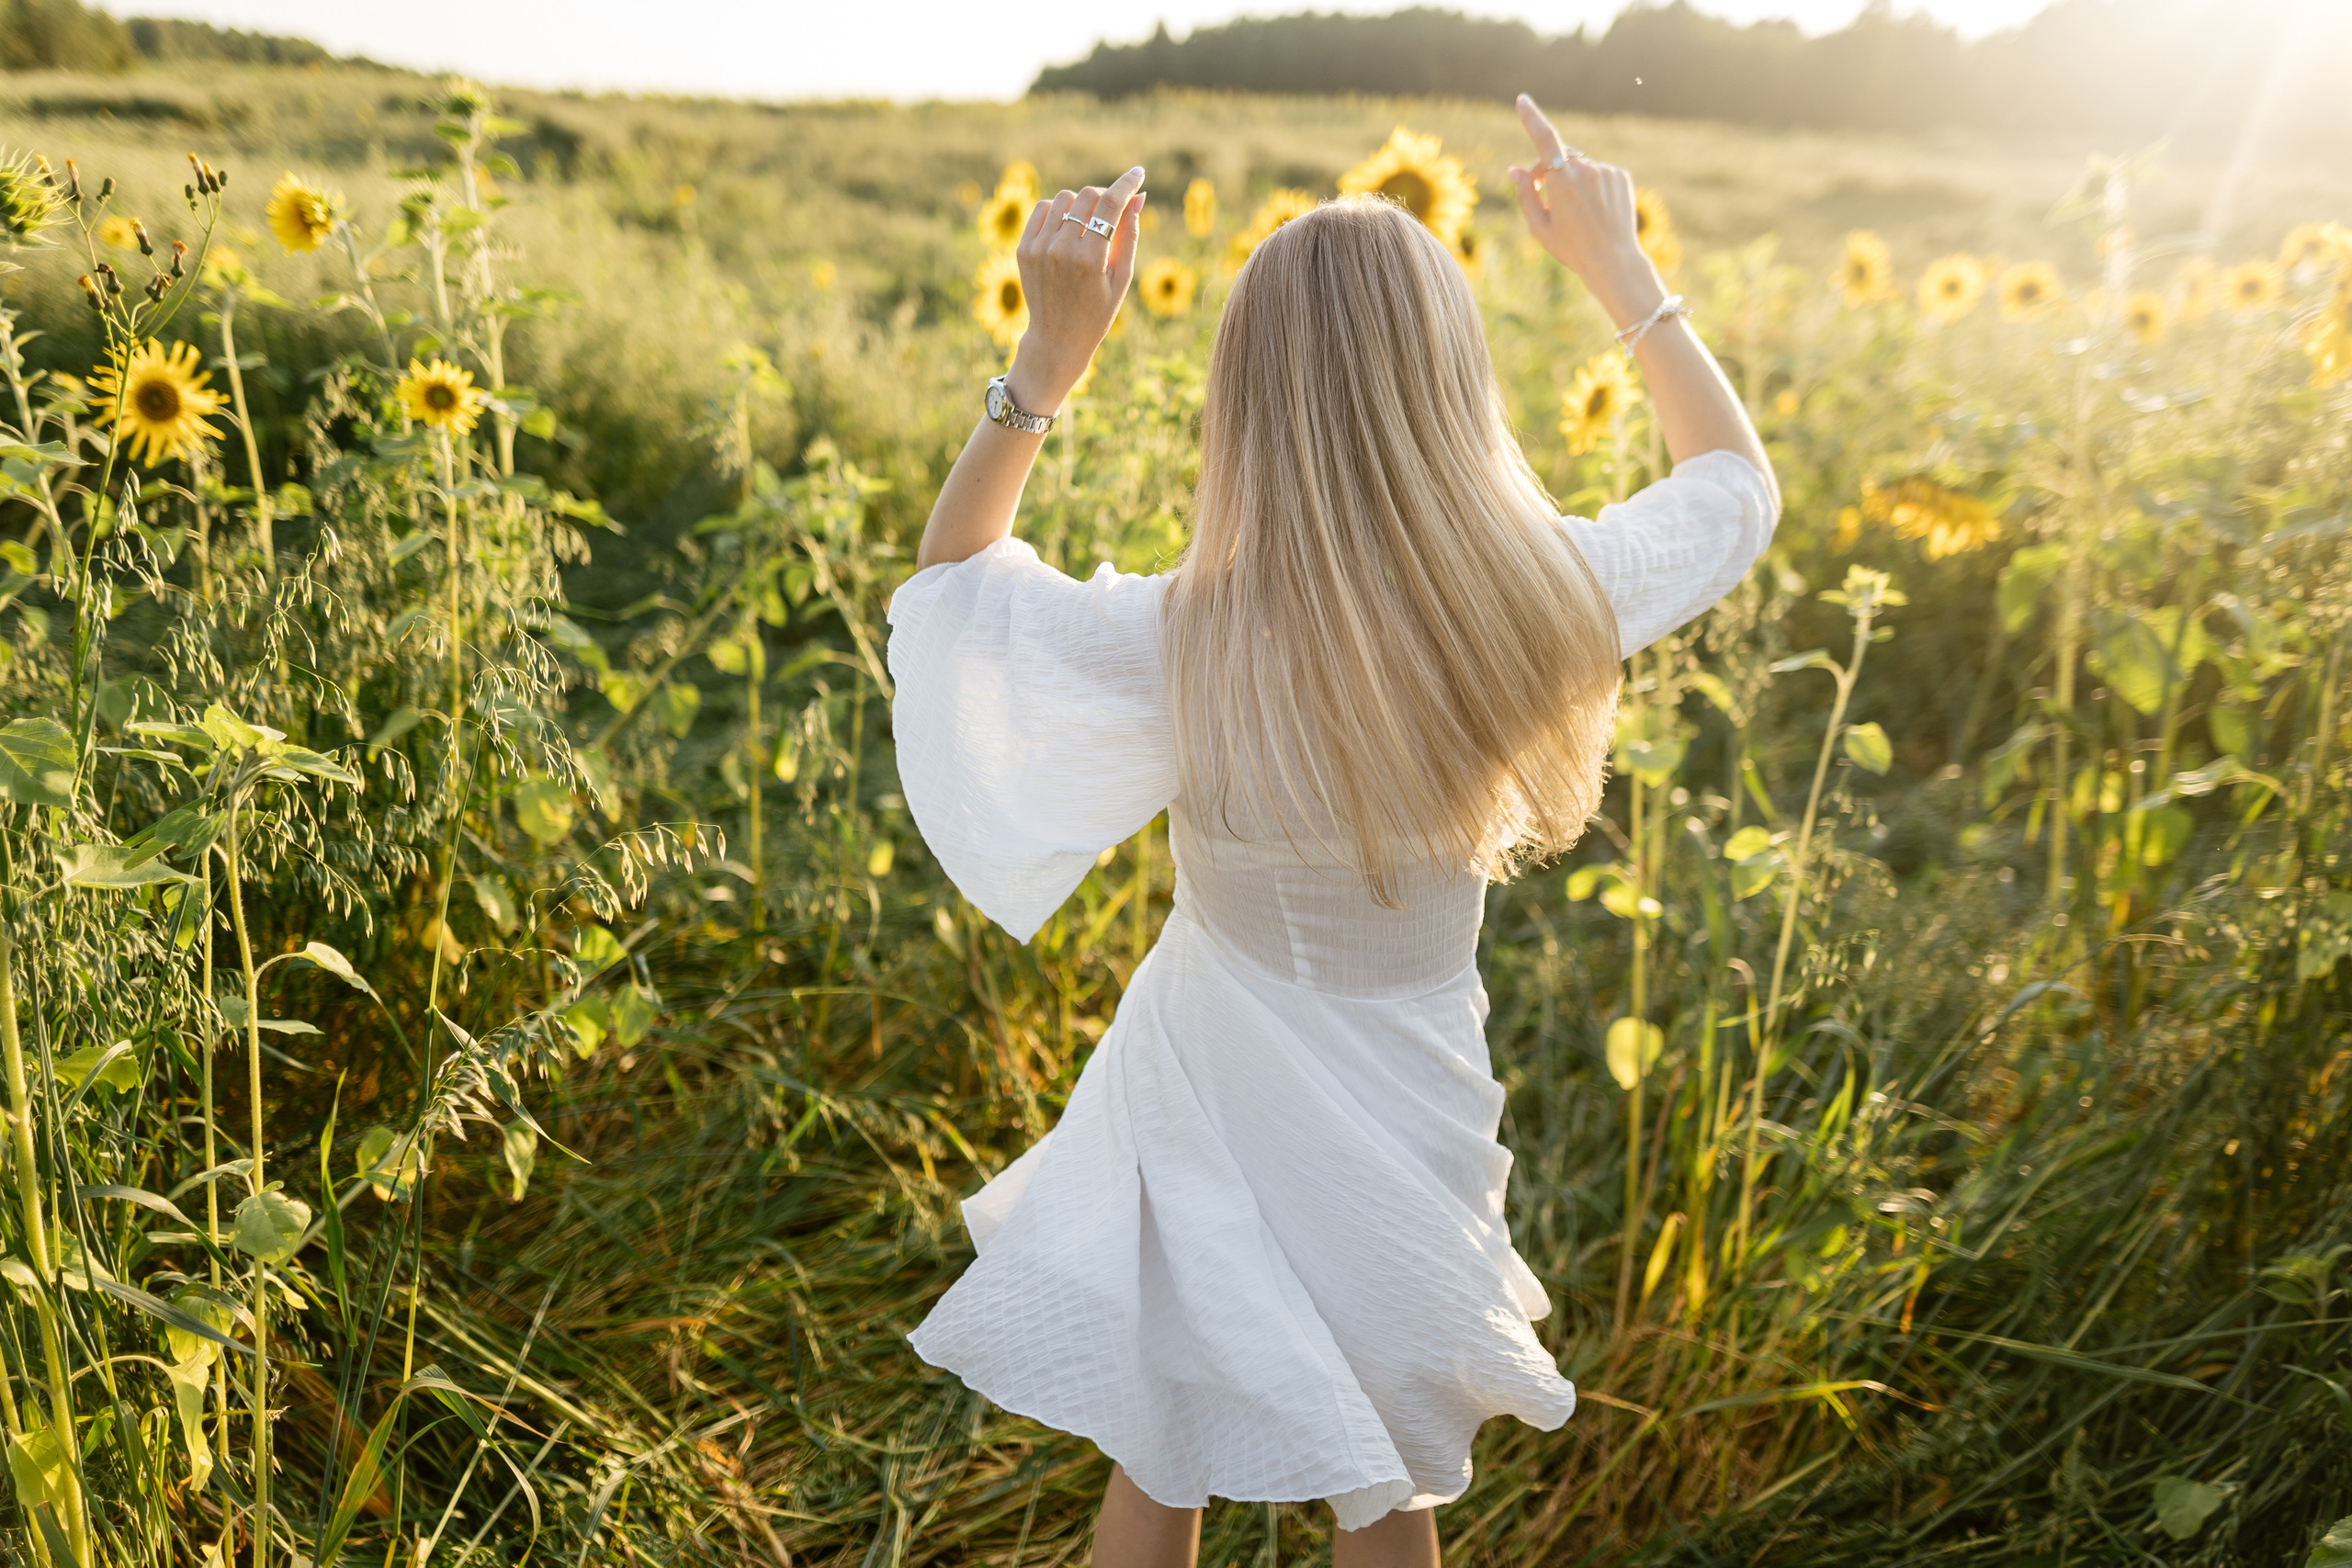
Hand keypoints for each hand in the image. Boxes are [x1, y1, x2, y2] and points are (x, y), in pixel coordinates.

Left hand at [1006, 165, 1145, 413]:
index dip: (1127, 184)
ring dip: (1080, 204)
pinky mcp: (1024, 249)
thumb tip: (1138, 197)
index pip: (1110, 205)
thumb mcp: (1122, 278)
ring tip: (1088, 224)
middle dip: (1104, 196)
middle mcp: (1061, 250)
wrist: (1057, 339)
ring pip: (1063, 198)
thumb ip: (1130, 235)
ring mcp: (1039, 248)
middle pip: (1086, 195)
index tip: (1139, 173)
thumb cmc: (1098, 312)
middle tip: (1112, 210)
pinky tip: (1067, 228)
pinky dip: (1057, 211)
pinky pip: (1042, 209)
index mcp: (1090, 260)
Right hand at [1505, 95, 1664, 329]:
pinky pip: (1599, 172)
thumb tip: (1516, 169)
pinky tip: (1595, 209)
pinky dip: (1592, 184)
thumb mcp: (1539, 227)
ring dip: (1573, 180)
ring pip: (1580, 166)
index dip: (1532, 117)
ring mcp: (1606, 171)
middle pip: (1559, 156)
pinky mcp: (1621, 175)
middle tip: (1545, 197)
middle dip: (1549, 169)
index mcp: (1562, 182)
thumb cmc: (1572, 248)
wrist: (1614, 261)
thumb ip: (1525, 194)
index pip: (1544, 139)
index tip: (1523, 100)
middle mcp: (1586, 169)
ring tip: (1577, 212)